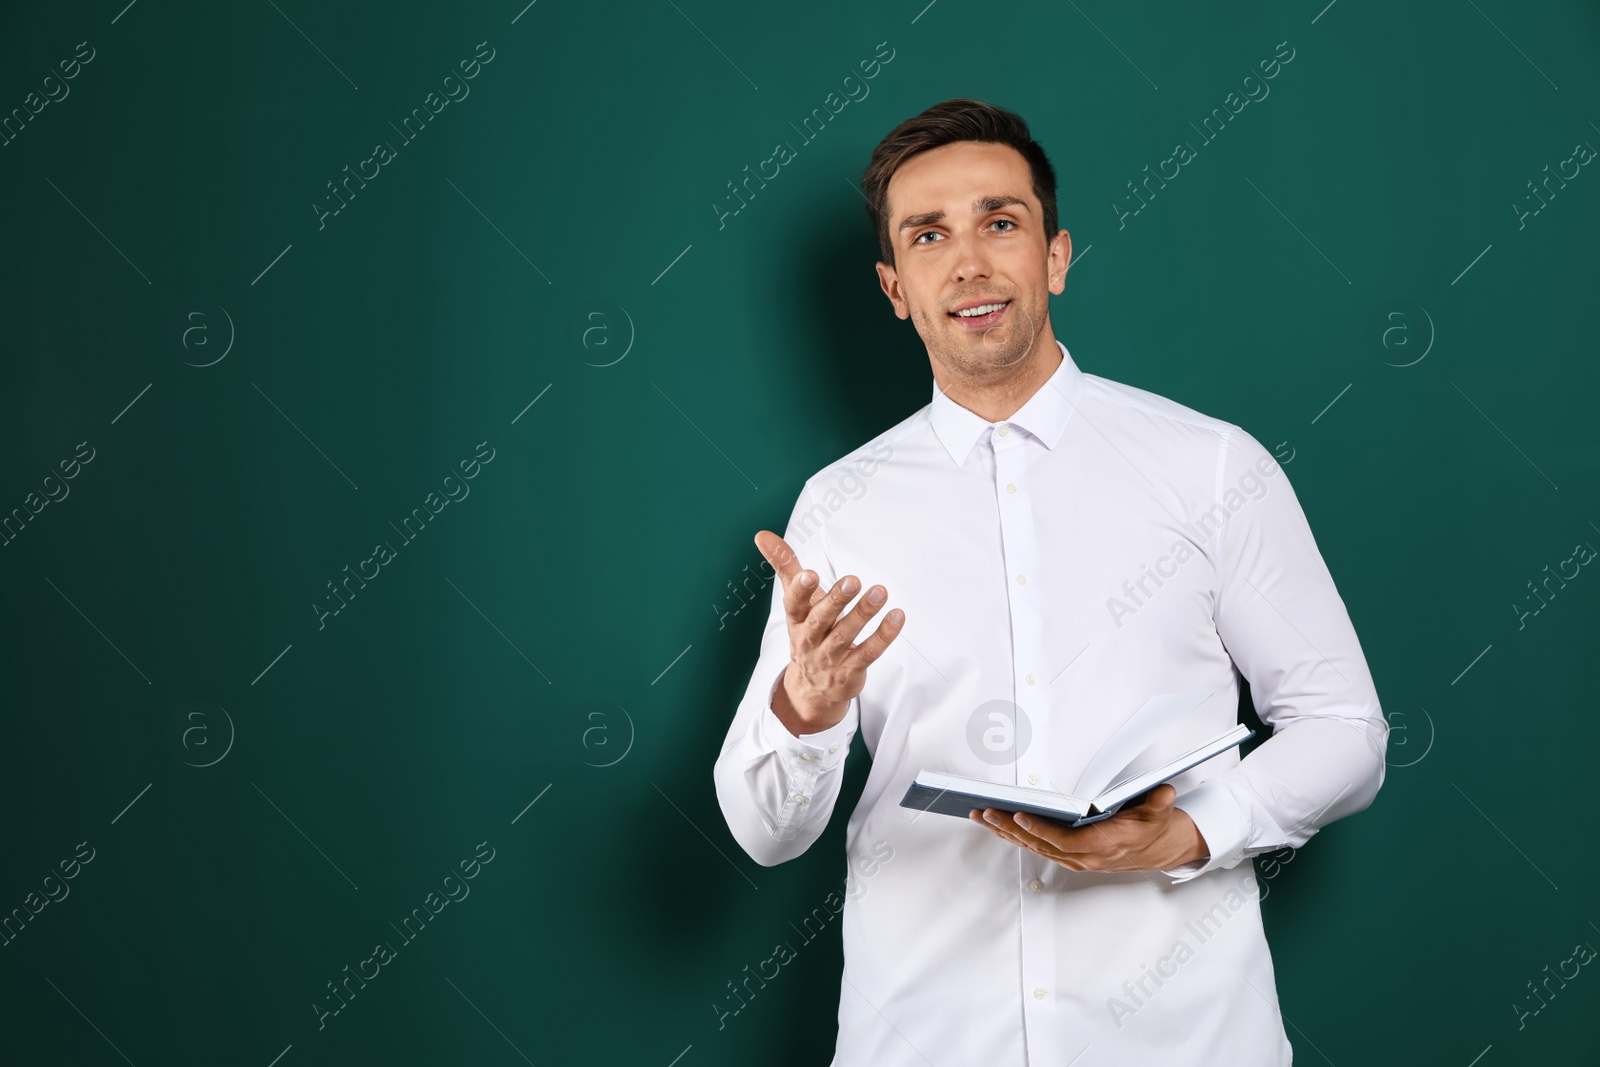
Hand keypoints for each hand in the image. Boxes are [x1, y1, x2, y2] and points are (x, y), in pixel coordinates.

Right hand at [754, 530, 903, 735]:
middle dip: (836, 600)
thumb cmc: (808, 631)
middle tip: (853, 580)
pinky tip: (896, 617)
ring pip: (845, 635)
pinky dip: (883, 636)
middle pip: (820, 620)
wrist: (813, 688)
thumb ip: (784, 566)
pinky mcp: (850, 671)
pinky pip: (868, 653)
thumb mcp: (796, 601)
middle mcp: (809, 640)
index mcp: (795, 620)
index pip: (793, 604)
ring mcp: (830, 658)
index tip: (809, 574)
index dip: (800, 591)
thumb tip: (762, 535)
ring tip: (880, 592)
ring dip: (863, 614)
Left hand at [969, 784, 1208, 872]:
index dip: (1041, 830)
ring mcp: (1077, 859)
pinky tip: (999, 825)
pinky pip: (1039, 848)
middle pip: (1042, 845)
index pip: (1065, 841)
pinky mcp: (1071, 857)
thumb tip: (1162, 792)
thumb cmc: (1155, 827)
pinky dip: (1017, 837)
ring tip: (983, 816)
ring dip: (1007, 833)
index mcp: (1106, 845)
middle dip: (1011, 829)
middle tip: (987, 813)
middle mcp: (1088, 857)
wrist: (1162, 848)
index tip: (1020, 816)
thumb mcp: (1160, 811)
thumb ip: (1158, 802)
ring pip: (1035, 848)